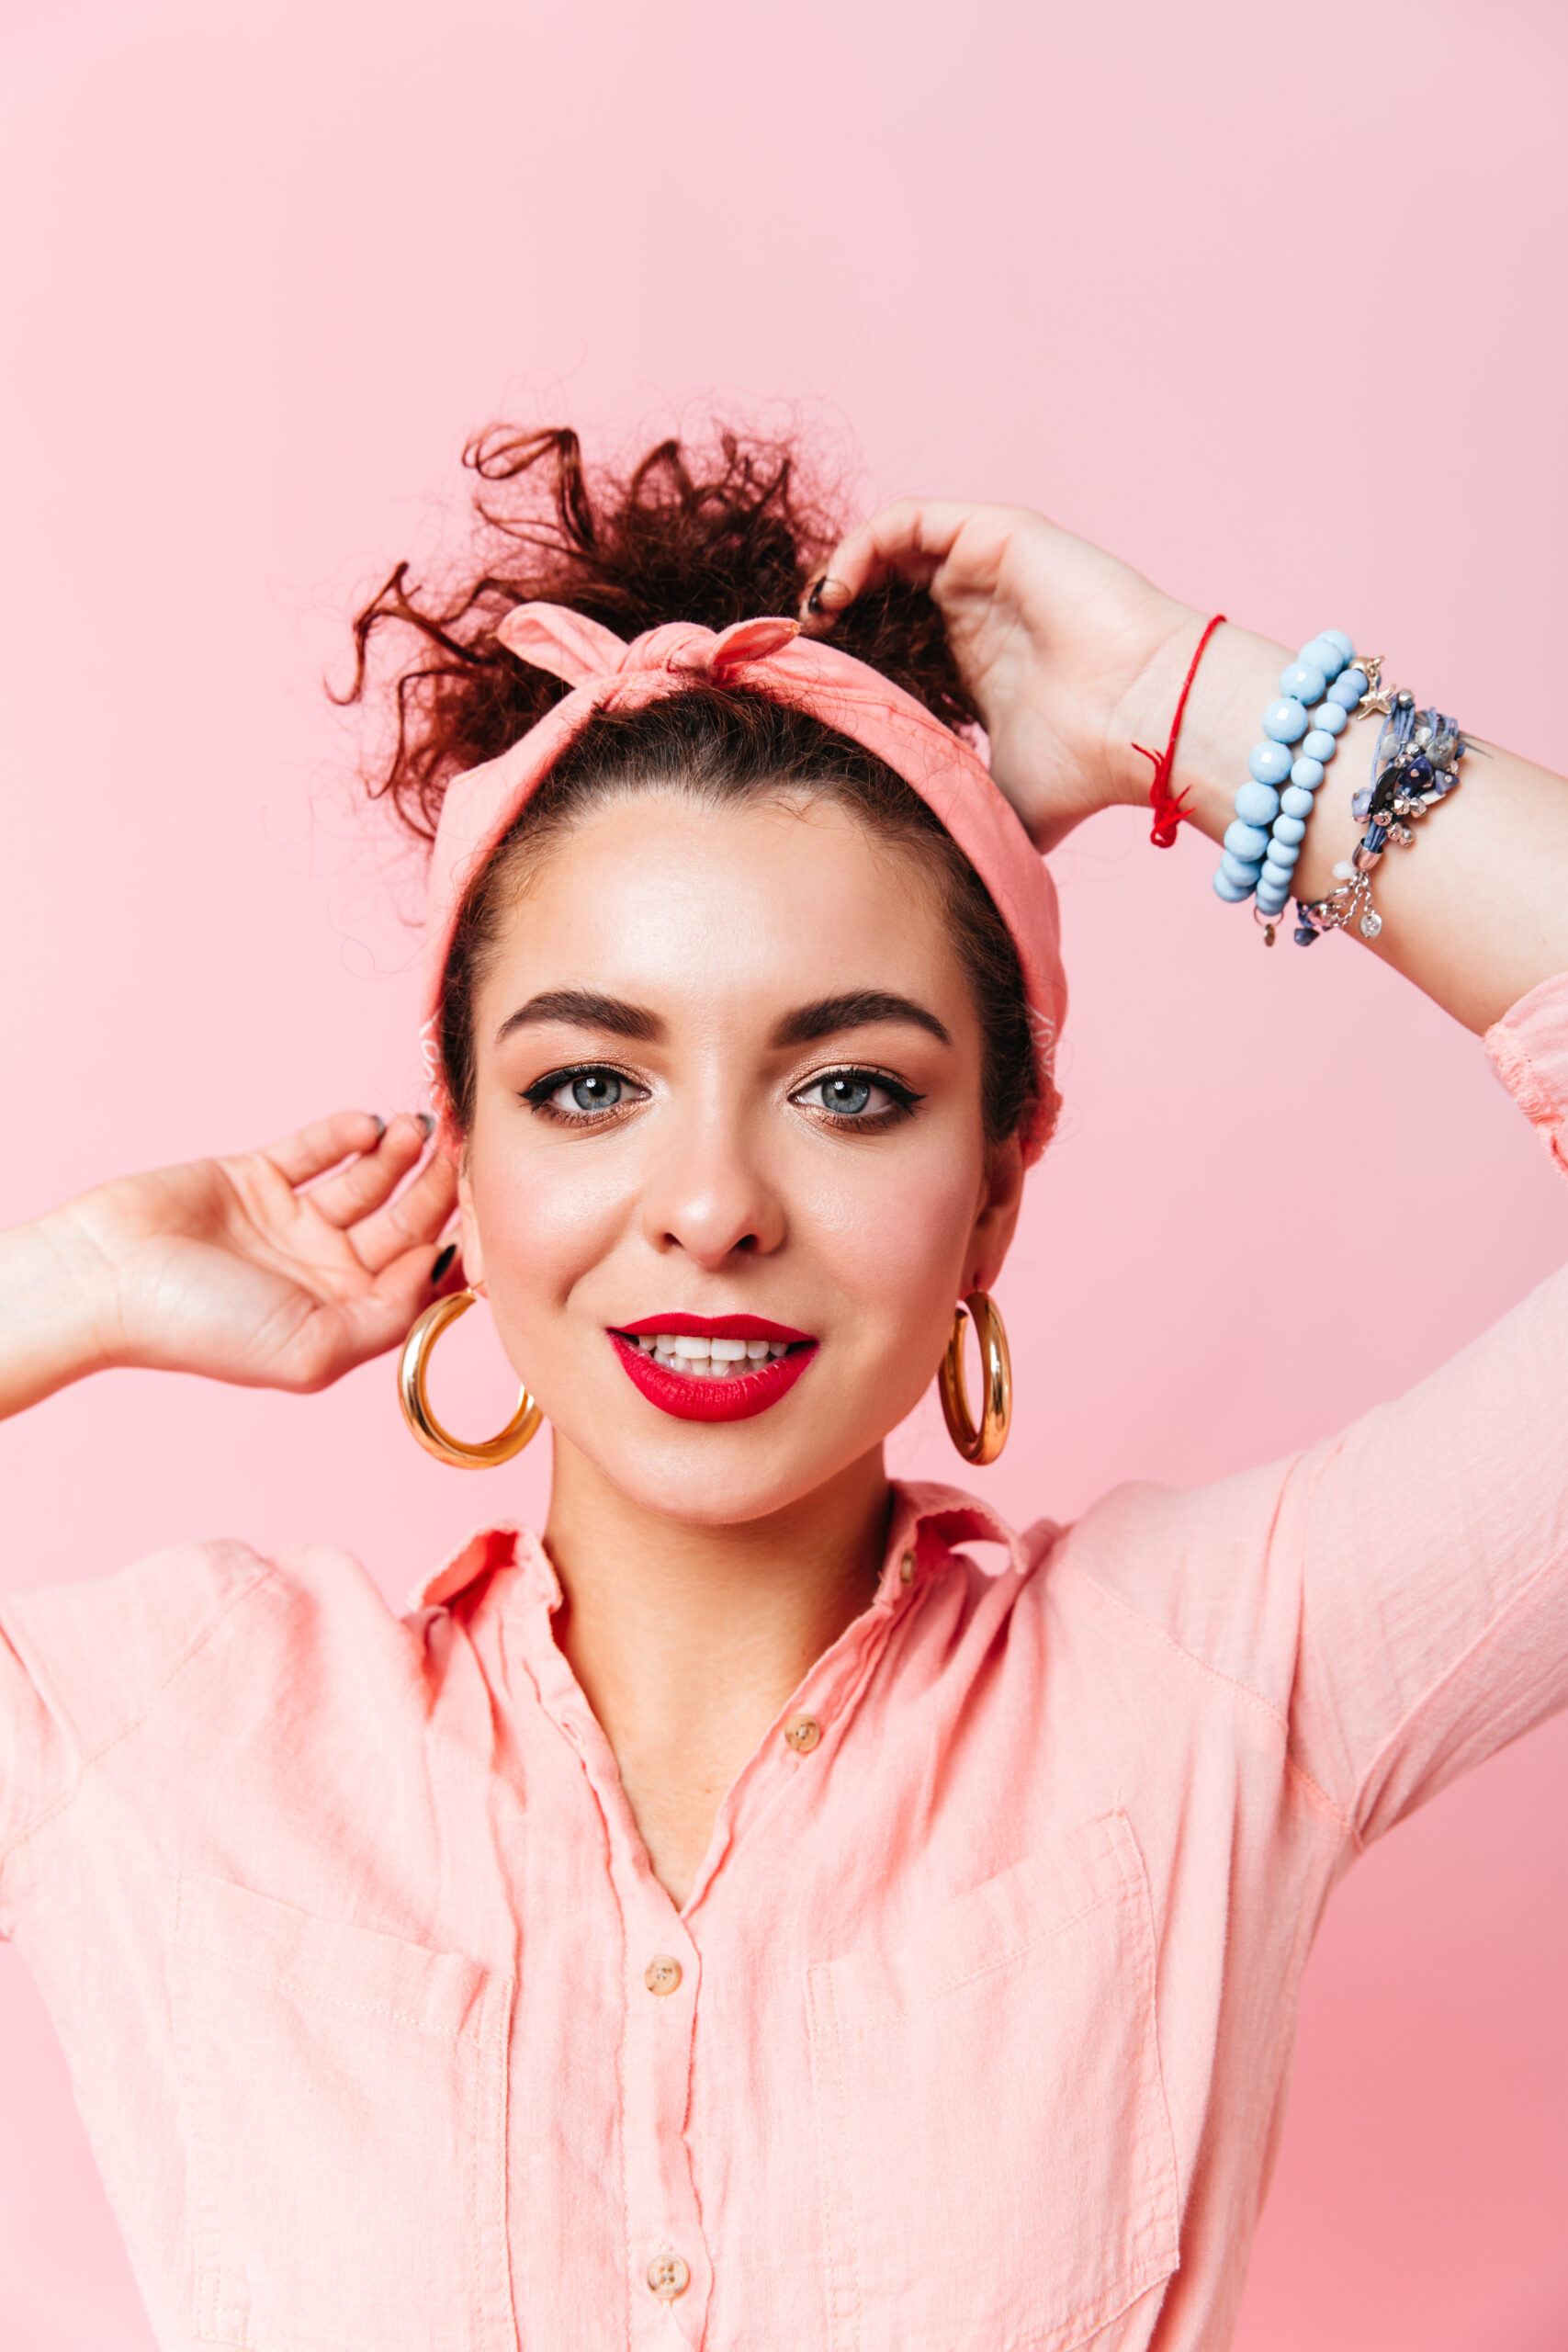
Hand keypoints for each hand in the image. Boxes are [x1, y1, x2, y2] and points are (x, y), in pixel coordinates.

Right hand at [42, 1112, 457, 1394]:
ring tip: (419, 1128)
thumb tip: (444, 1272)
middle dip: (439, 1187)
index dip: (459, 1239)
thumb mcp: (311, 1351)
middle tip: (463, 1147)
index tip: (489, 1203)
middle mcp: (324, 1271)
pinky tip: (369, 1126)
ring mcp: (291, 1222)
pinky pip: (317, 1150)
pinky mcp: (256, 1178)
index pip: (421, 1275)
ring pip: (368, 1180)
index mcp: (343, 1316)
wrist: (105, 1280)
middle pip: (404, 1222)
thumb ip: (387, 1319)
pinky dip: (346, 1134)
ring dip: (399, 1155)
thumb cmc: (200, 1329)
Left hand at [801, 501, 1200, 851]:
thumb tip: (924, 866)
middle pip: (881, 587)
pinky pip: (907, 520)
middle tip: (794, 654)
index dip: (845, 654)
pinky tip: (835, 595)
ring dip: (837, 575)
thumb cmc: (1089, 766)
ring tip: (809, 622)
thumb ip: (959, 809)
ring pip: (888, 547)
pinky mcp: (996, 535)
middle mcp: (979, 607)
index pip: (891, 634)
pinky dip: (859, 546)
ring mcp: (987, 568)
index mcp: (975, 658)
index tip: (805, 688)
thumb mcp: (1000, 799)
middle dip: (830, 614)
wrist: (1147, 722)